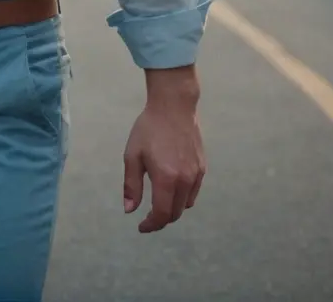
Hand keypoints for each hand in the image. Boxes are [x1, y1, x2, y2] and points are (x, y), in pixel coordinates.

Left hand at [122, 100, 205, 232]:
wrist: (174, 106)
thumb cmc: (149, 128)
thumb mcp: (133, 155)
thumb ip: (132, 185)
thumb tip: (129, 210)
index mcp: (165, 178)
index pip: (161, 214)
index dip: (151, 225)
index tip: (141, 226)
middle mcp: (184, 180)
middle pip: (175, 213)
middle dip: (161, 219)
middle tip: (147, 217)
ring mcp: (196, 174)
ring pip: (186, 205)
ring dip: (172, 209)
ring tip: (159, 202)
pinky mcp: (202, 168)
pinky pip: (193, 192)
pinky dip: (183, 198)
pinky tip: (171, 188)